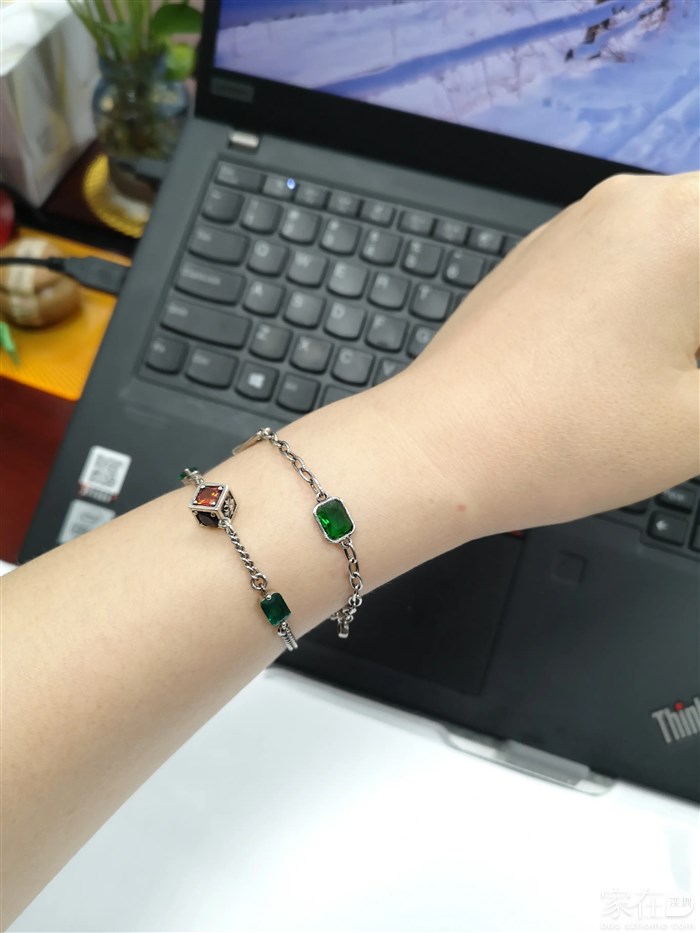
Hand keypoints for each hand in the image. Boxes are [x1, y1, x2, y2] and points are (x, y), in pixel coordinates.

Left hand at [408, 172, 699, 535]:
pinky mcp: (535, 260)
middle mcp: (626, 202)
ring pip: (672, 244)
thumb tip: (697, 351)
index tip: (696, 373)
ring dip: (683, 307)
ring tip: (669, 375)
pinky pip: (620, 259)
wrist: (439, 447)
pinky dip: (649, 297)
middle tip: (687, 379)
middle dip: (699, 327)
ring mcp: (571, 226)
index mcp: (684, 221)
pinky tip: (628, 363)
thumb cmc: (571, 438)